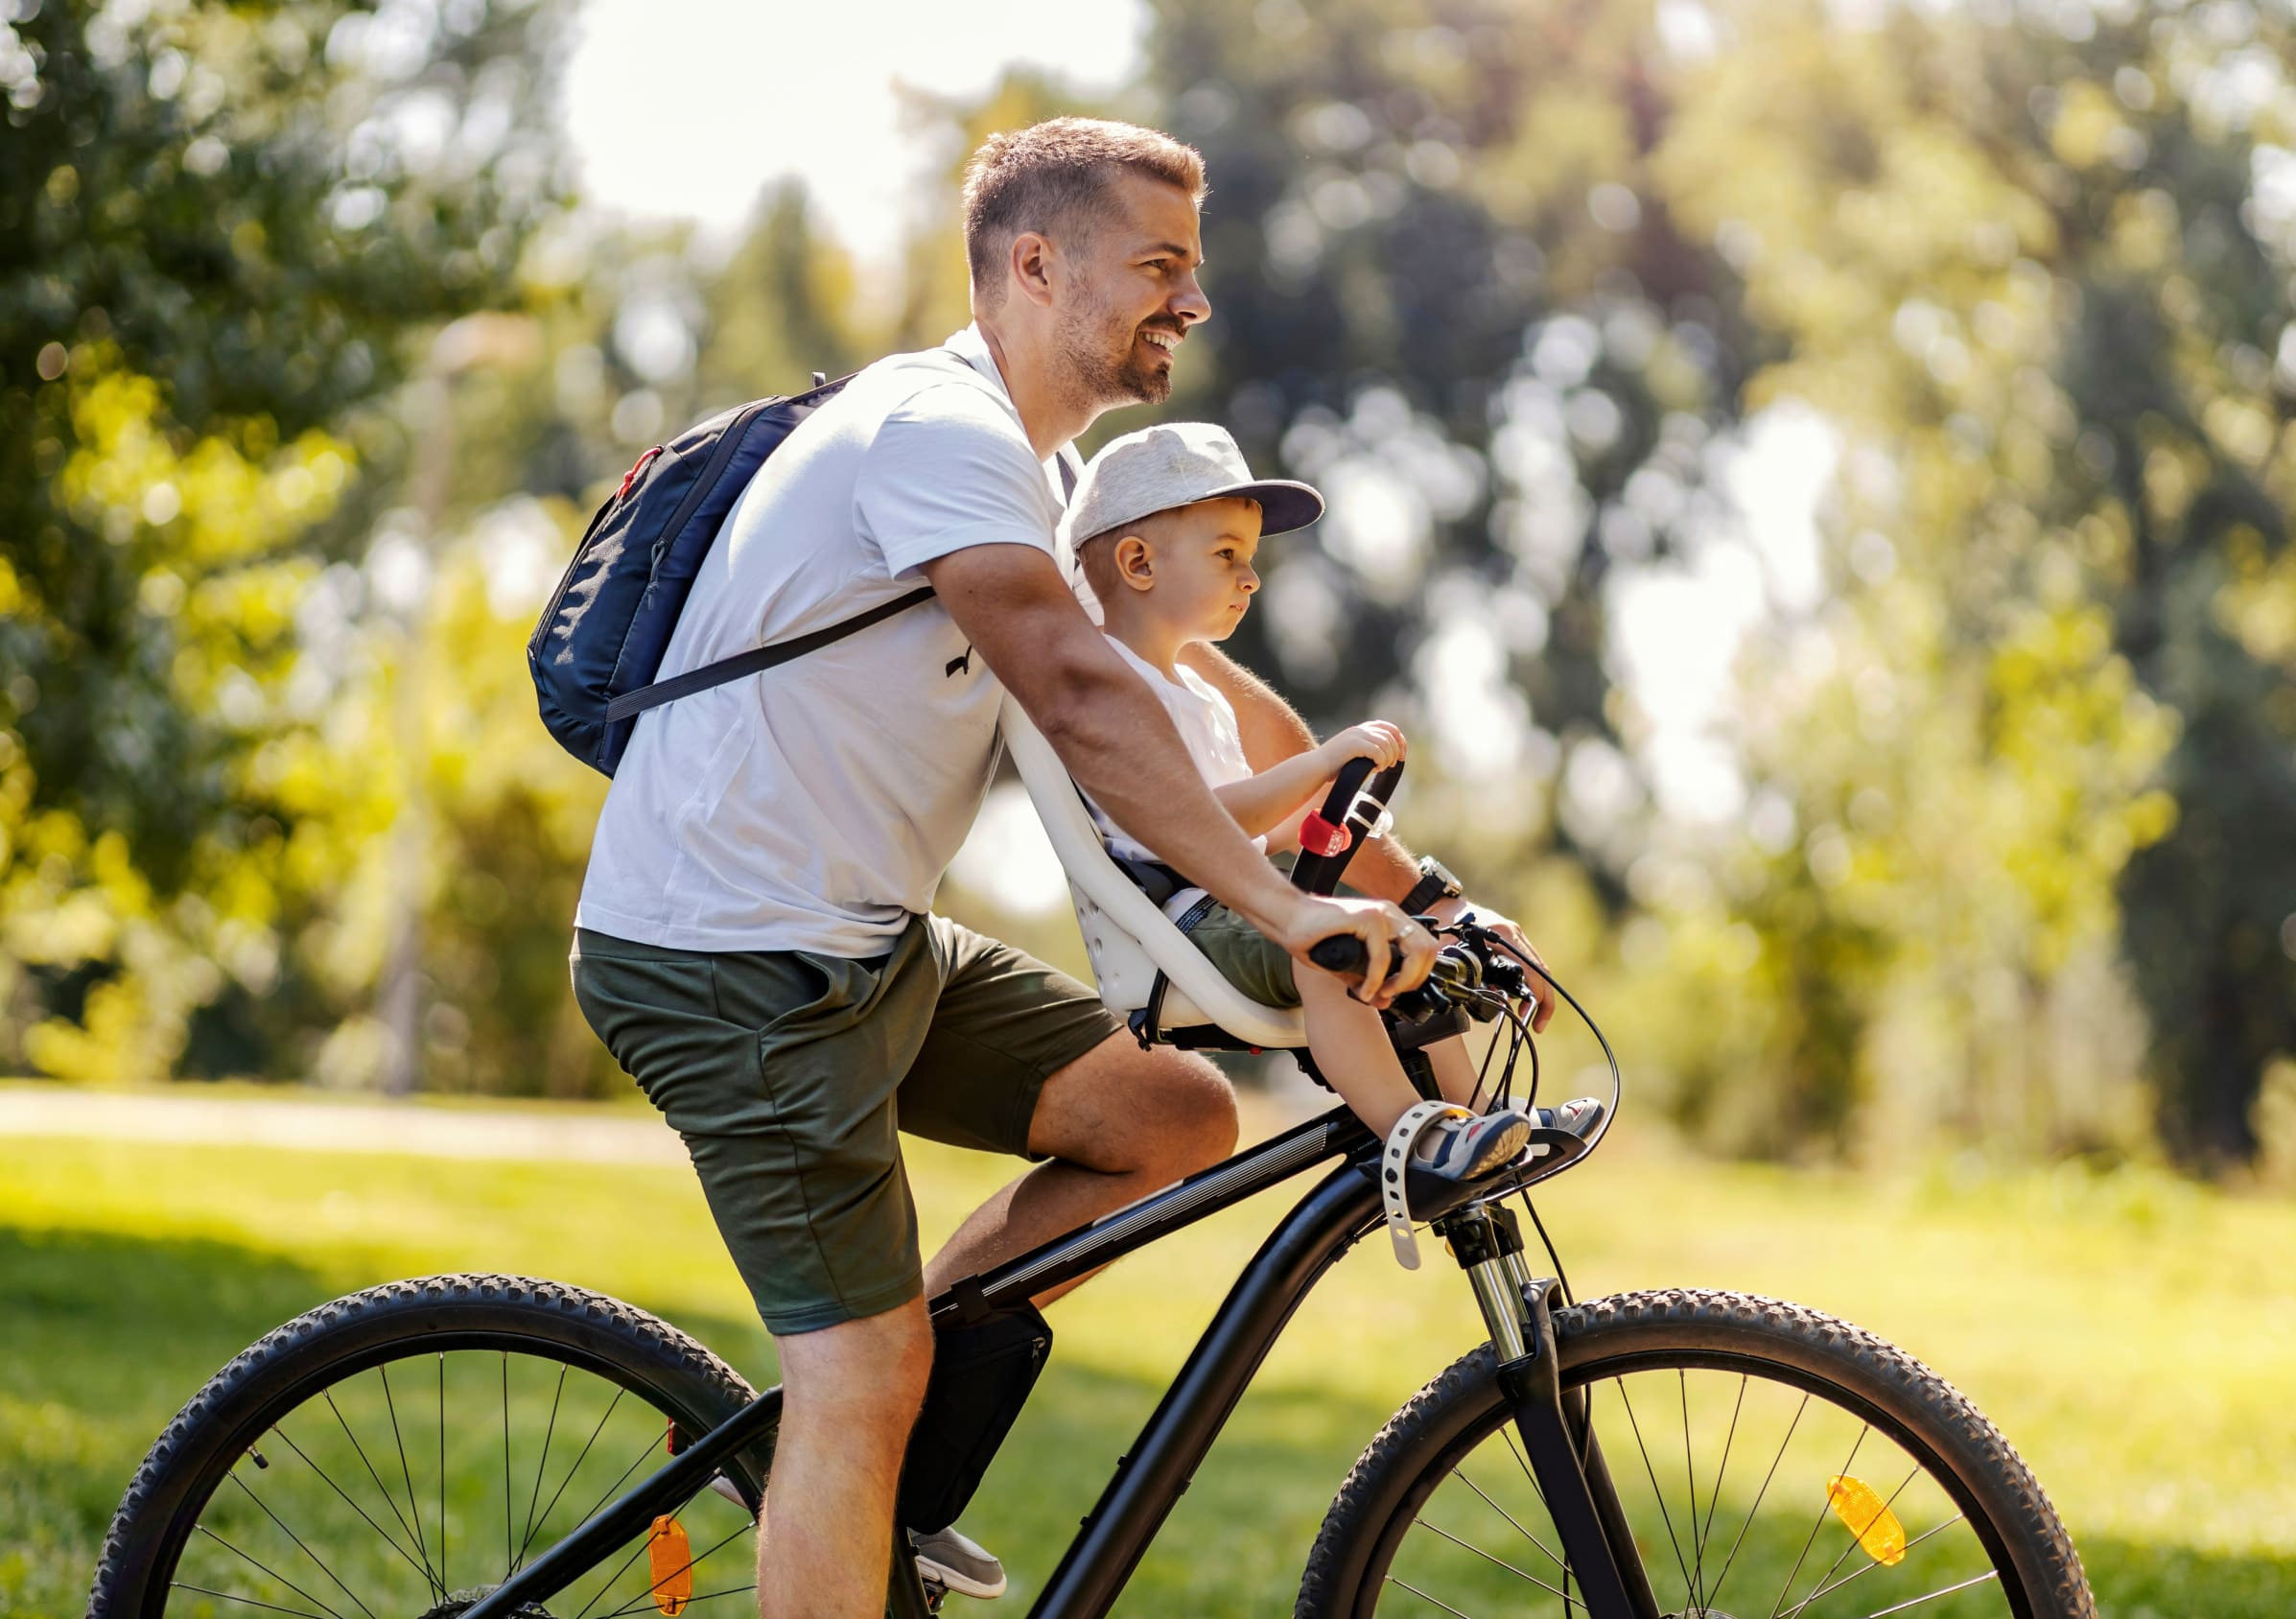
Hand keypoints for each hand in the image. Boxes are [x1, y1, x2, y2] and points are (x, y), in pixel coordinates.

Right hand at [1275, 893, 1436, 1006]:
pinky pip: (1382, 956)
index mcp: (1391, 921)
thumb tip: (1384, 1002)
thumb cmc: (1315, 937)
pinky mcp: (1366, 917)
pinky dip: (1376, 979)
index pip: (1426, 949)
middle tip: (1390, 993)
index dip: (1417, 976)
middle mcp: (1391, 914)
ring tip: (1381, 992)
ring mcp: (1381, 914)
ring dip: (1402, 980)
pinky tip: (1364, 990)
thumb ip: (1367, 980)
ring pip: (1415, 951)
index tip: (1393, 991)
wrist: (1289, 919)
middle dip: (1414, 980)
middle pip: (1429, 950)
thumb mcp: (1348, 966)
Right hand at [1321, 720, 1405, 773]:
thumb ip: (1368, 753)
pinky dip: (1381, 761)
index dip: (1399, 740)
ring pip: (1386, 743)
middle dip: (1396, 750)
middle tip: (1393, 764)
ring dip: (1388, 757)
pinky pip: (1377, 751)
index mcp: (1360, 730)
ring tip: (1382, 768)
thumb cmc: (1333, 767)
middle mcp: (1359, 730)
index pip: (1388, 728)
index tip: (1402, 755)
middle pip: (1390, 735)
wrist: (1315, 768)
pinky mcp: (1354, 744)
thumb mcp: (1354, 756)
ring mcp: (1356, 735)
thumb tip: (1386, 760)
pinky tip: (1376, 768)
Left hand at [1430, 896, 1555, 1031]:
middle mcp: (1514, 935)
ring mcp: (1515, 937)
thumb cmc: (1445, 922)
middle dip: (1543, 1000)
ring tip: (1527, 1015)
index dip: (1536, 996)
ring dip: (1537, 993)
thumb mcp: (1451, 947)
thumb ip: (1462, 970)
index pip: (1531, 969)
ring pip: (1537, 968)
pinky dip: (1526, 983)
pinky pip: (1526, 965)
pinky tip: (1517, 999)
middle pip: (1541, 971)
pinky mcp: (1510, 941)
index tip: (1530, 1016)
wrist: (1442, 904)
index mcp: (1505, 935)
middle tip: (1537, 1024)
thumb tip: (1473, 997)